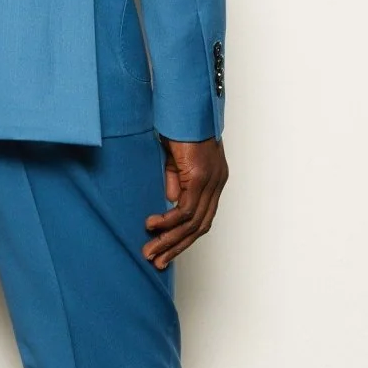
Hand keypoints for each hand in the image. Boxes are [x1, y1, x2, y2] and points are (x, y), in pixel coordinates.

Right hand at [143, 136, 226, 269]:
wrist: (187, 106)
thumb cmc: (180, 127)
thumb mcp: (176, 160)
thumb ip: (176, 182)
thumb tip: (171, 203)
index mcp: (214, 181)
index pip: (202, 219)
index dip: (184, 238)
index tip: (166, 251)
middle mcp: (217, 183)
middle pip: (200, 227)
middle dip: (177, 246)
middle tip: (157, 261)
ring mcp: (211, 181)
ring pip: (192, 222)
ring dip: (170, 239)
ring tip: (150, 251)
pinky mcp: (201, 176)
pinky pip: (185, 208)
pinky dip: (168, 221)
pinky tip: (152, 226)